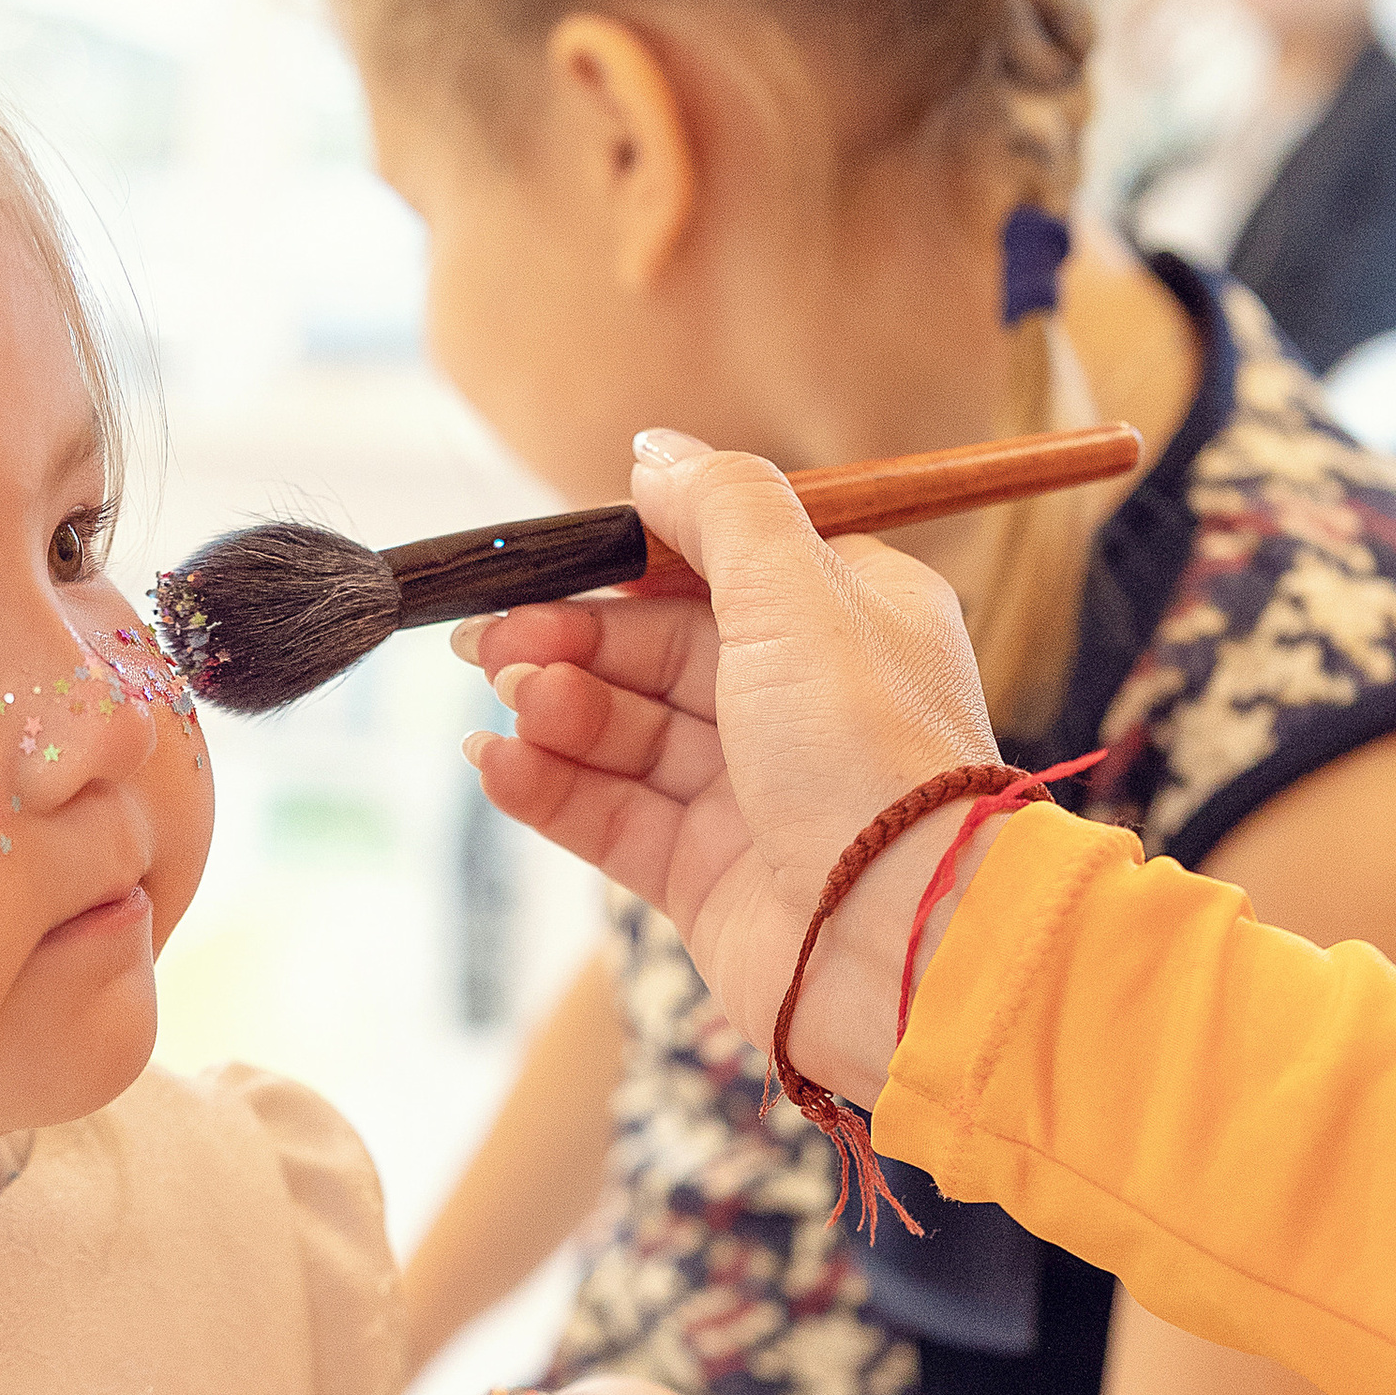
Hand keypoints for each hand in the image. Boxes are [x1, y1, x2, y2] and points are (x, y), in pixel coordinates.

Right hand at [458, 435, 997, 1104]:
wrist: (901, 943)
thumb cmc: (870, 759)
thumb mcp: (799, 593)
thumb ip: (723, 511)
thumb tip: (653, 451)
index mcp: (844, 620)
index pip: (717, 567)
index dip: (629, 561)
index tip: (552, 558)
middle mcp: (799, 702)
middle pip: (656, 649)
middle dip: (571, 638)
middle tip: (495, 641)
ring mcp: (749, 794)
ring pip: (625, 732)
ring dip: (557, 708)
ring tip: (514, 700)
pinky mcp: (705, 876)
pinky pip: (608, 816)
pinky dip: (548, 786)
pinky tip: (495, 762)